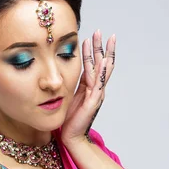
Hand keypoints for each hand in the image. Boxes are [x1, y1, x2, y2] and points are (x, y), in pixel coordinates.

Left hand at [61, 30, 115, 145]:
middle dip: (100, 47)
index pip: (93, 65)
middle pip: (101, 64)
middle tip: (100, 31)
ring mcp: (96, 94)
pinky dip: (102, 71)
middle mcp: (95, 89)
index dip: (93, 50)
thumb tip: (62, 74)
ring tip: (105, 39)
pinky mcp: (93, 101)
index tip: (91, 36)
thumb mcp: (68, 97)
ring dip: (103, 53)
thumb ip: (70, 86)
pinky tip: (105, 60)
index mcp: (88, 87)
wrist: (71, 137)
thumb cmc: (68, 120)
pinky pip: (98, 83)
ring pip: (102, 70)